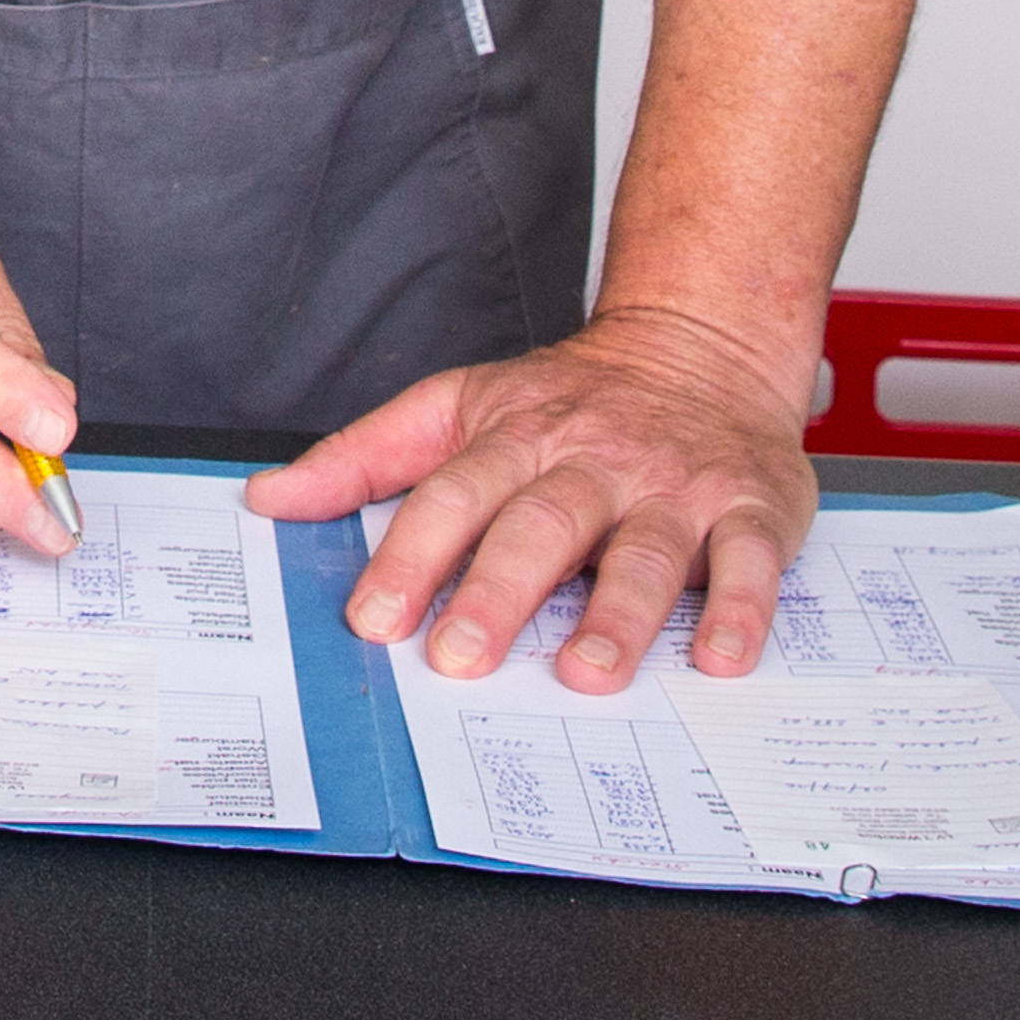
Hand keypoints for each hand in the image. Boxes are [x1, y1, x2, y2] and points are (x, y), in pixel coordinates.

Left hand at [246, 309, 816, 687]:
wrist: (697, 347)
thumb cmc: (565, 398)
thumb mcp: (453, 406)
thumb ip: (363, 457)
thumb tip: (268, 498)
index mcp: (512, 436)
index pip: (449, 497)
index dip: (408, 558)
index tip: (371, 619)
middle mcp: (590, 461)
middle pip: (539, 526)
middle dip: (496, 594)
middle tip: (460, 660)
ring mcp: (673, 486)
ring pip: (644, 551)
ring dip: (617, 616)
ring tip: (584, 672)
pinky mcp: (751, 508)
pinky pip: (750, 561)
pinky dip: (739, 610)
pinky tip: (721, 658)